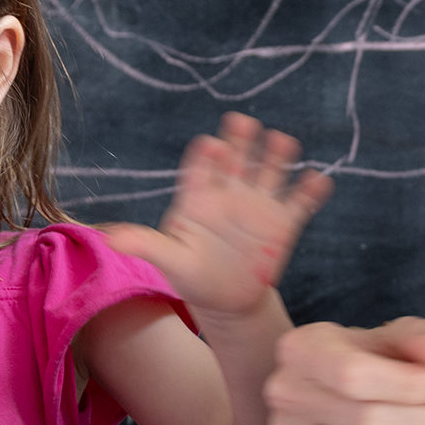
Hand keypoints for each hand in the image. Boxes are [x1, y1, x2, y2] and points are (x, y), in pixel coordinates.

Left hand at [99, 114, 332, 321]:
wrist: (229, 301)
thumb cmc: (193, 276)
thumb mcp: (170, 260)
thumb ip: (145, 244)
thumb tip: (107, 239)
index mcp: (199, 196)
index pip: (201, 167)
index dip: (206, 155)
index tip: (210, 146)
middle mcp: (230, 192)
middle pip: (237, 157)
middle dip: (241, 140)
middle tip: (243, 123)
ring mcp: (259, 204)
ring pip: (270, 171)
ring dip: (277, 155)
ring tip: (283, 143)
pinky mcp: (285, 222)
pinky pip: (300, 201)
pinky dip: (310, 190)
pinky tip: (317, 180)